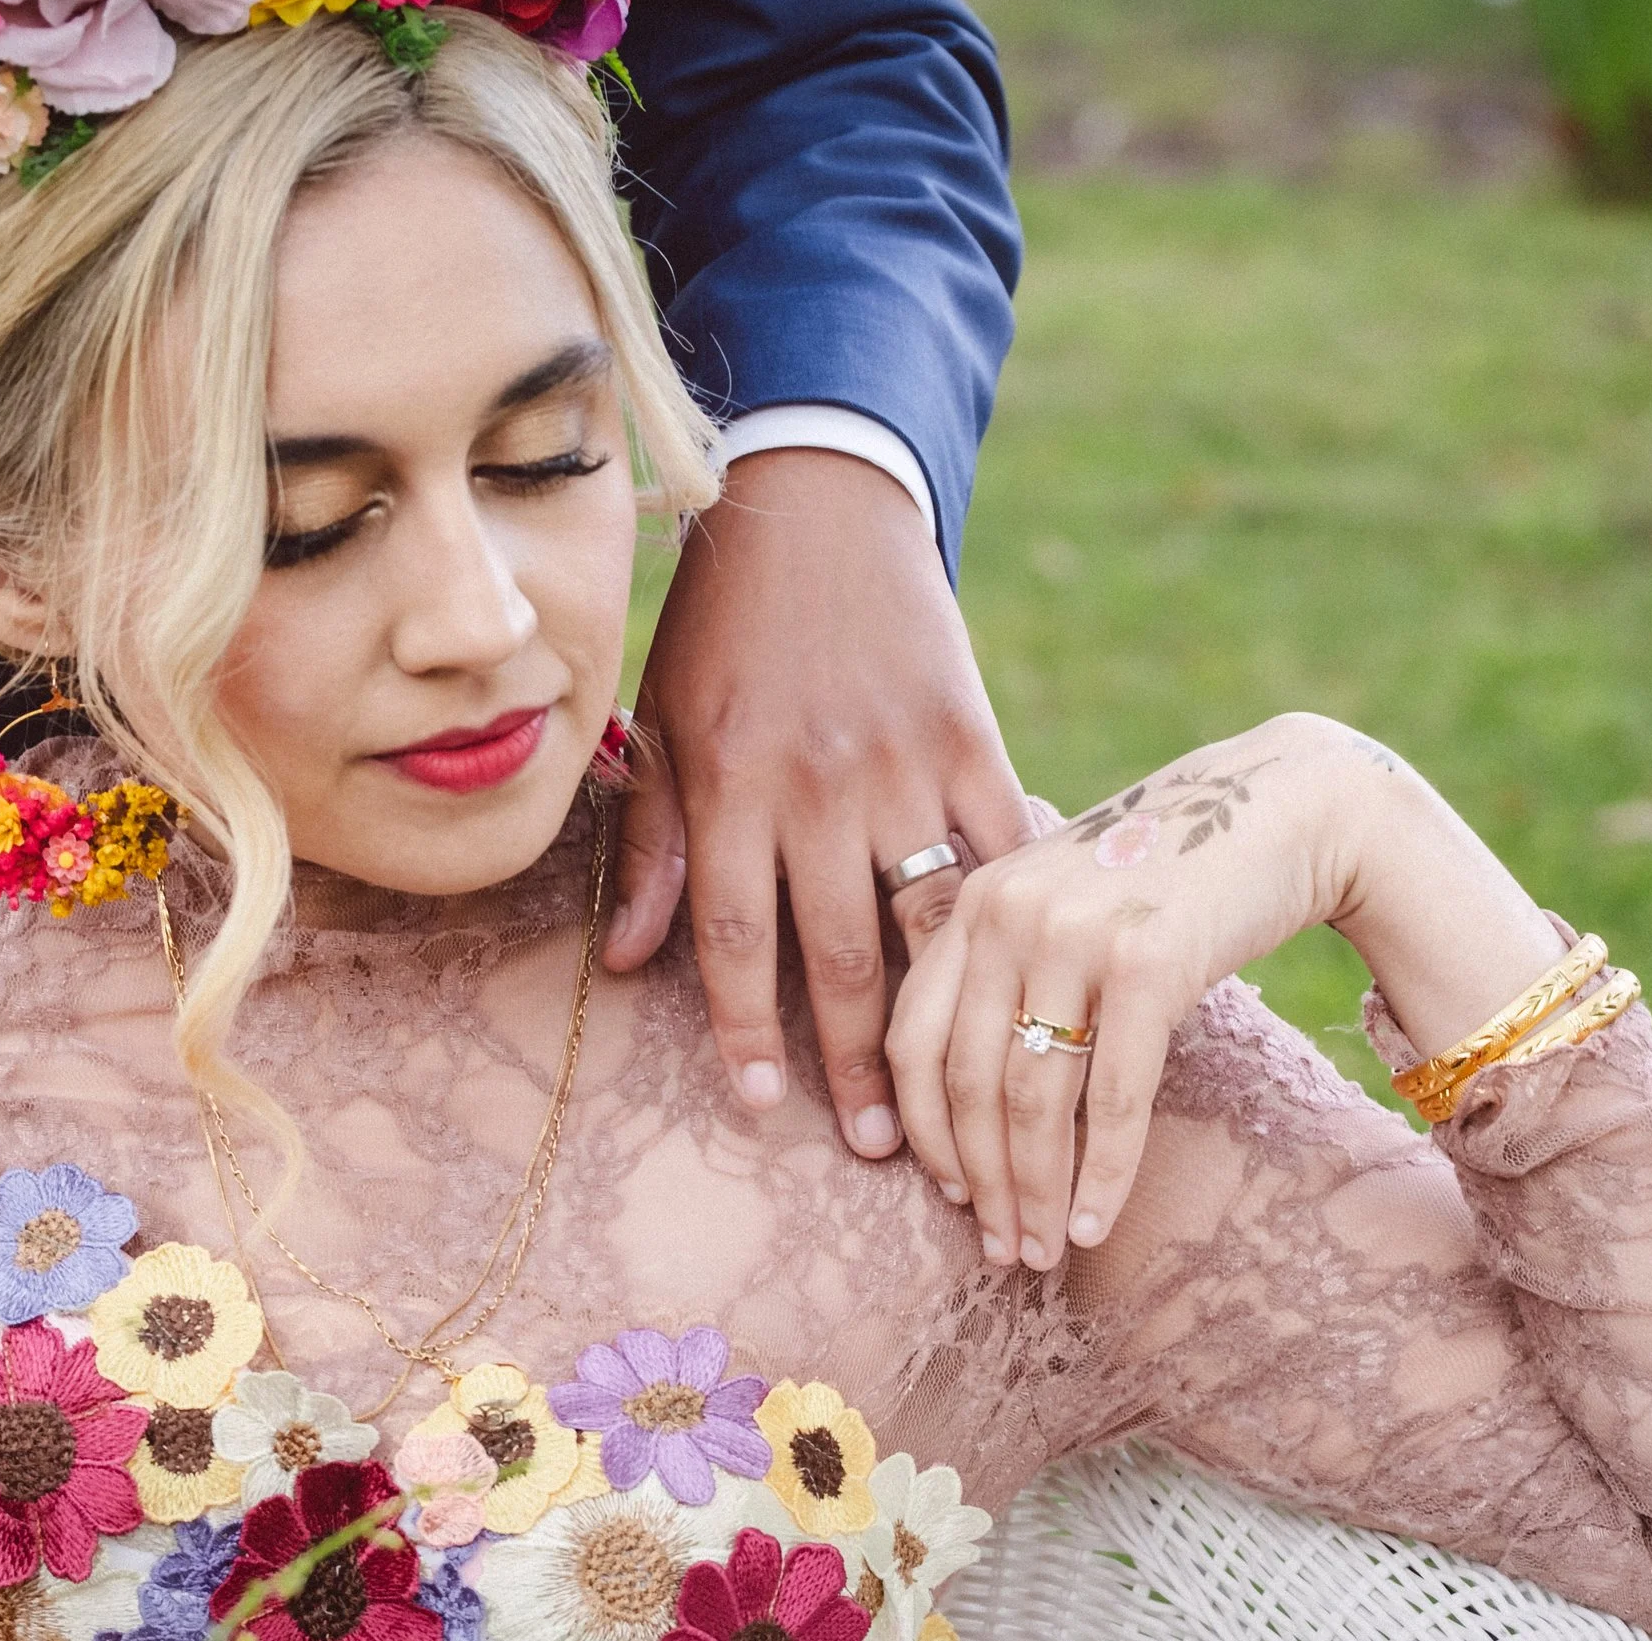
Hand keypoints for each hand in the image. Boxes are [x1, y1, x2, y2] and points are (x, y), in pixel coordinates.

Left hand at [603, 448, 1032, 1157]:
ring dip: (943, 1018)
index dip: (744, 1031)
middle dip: (858, 1060)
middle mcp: (818, 781)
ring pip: (927, 919)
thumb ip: (653, 841)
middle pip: (837, 951)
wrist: (820, 503)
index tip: (761, 1109)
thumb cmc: (724, 622)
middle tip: (879, 1147)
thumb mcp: (664, 719)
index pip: (733, 936)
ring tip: (958, 1102)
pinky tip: (1027, 981)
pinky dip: (1010, 915)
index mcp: (730, 780)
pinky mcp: (972, 736)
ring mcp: (903, 760)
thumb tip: (623, 961)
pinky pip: (997, 845)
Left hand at [886, 714, 1358, 1268]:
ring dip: (1034, 1191)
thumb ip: (1010, 971)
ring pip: (1033, 1099)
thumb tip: (971, 1107)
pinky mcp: (1149, 962)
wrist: (1284, 807)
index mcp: (975, 901)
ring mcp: (1076, 935)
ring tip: (1042, 1251)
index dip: (923, 1129)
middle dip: (978, 1181)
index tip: (946, 1195)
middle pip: (966, 1080)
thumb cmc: (1168, 874)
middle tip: (1000, 1249)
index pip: (912, 1037)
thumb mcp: (1063, 901)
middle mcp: (1008, 912)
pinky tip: (1093, 1224)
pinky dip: (1102, 1174)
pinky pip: (1113, 1096)